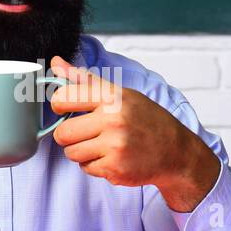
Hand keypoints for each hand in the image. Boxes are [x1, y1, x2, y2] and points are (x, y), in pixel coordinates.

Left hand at [48, 55, 221, 211]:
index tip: (65, 108)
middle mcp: (113, 120)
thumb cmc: (146, 120)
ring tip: (101, 145)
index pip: (63, 97)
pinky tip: (111, 157)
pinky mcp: (115, 168)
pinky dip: (94, 165)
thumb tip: (55, 62)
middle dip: (69, 135)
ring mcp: (114, 146)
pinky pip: (86, 168)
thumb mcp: (121, 93)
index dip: (59, 105)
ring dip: (81, 152)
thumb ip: (85, 79)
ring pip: (71, 153)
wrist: (175, 152)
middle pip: (62, 133)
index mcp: (112, 97)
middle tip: (85, 132)